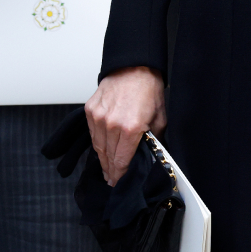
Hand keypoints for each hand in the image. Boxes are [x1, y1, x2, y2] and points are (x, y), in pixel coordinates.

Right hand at [86, 66, 165, 185]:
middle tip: (113, 181)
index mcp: (130, 128)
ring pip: (98, 147)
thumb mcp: (159, 119)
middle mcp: (111, 123)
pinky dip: (97, 142)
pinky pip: (92, 133)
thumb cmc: (148, 90)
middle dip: (112, 171)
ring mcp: (98, 116)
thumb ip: (153, 142)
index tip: (120, 184)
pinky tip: (102, 149)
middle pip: (108, 157)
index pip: (122, 162)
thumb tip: (150, 158)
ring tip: (107, 169)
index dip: (121, 176)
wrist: (134, 67)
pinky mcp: (91, 109)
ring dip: (103, 160)